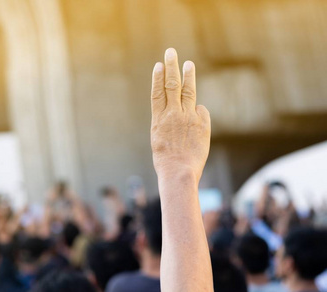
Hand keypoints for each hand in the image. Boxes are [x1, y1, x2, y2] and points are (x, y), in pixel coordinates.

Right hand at [150, 48, 209, 179]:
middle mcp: (172, 114)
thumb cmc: (166, 160)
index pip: (157, 92)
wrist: (178, 172)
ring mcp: (188, 117)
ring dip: (188, 75)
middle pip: (172, 85)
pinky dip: (198, 111)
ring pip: (188, 91)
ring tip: (188, 63)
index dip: (158, 78)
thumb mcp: (159, 139)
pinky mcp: (202, 124)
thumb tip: (185, 109)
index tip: (159, 65)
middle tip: (171, 52)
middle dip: (171, 66)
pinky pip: (201, 112)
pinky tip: (196, 117)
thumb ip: (169, 122)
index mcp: (158, 119)